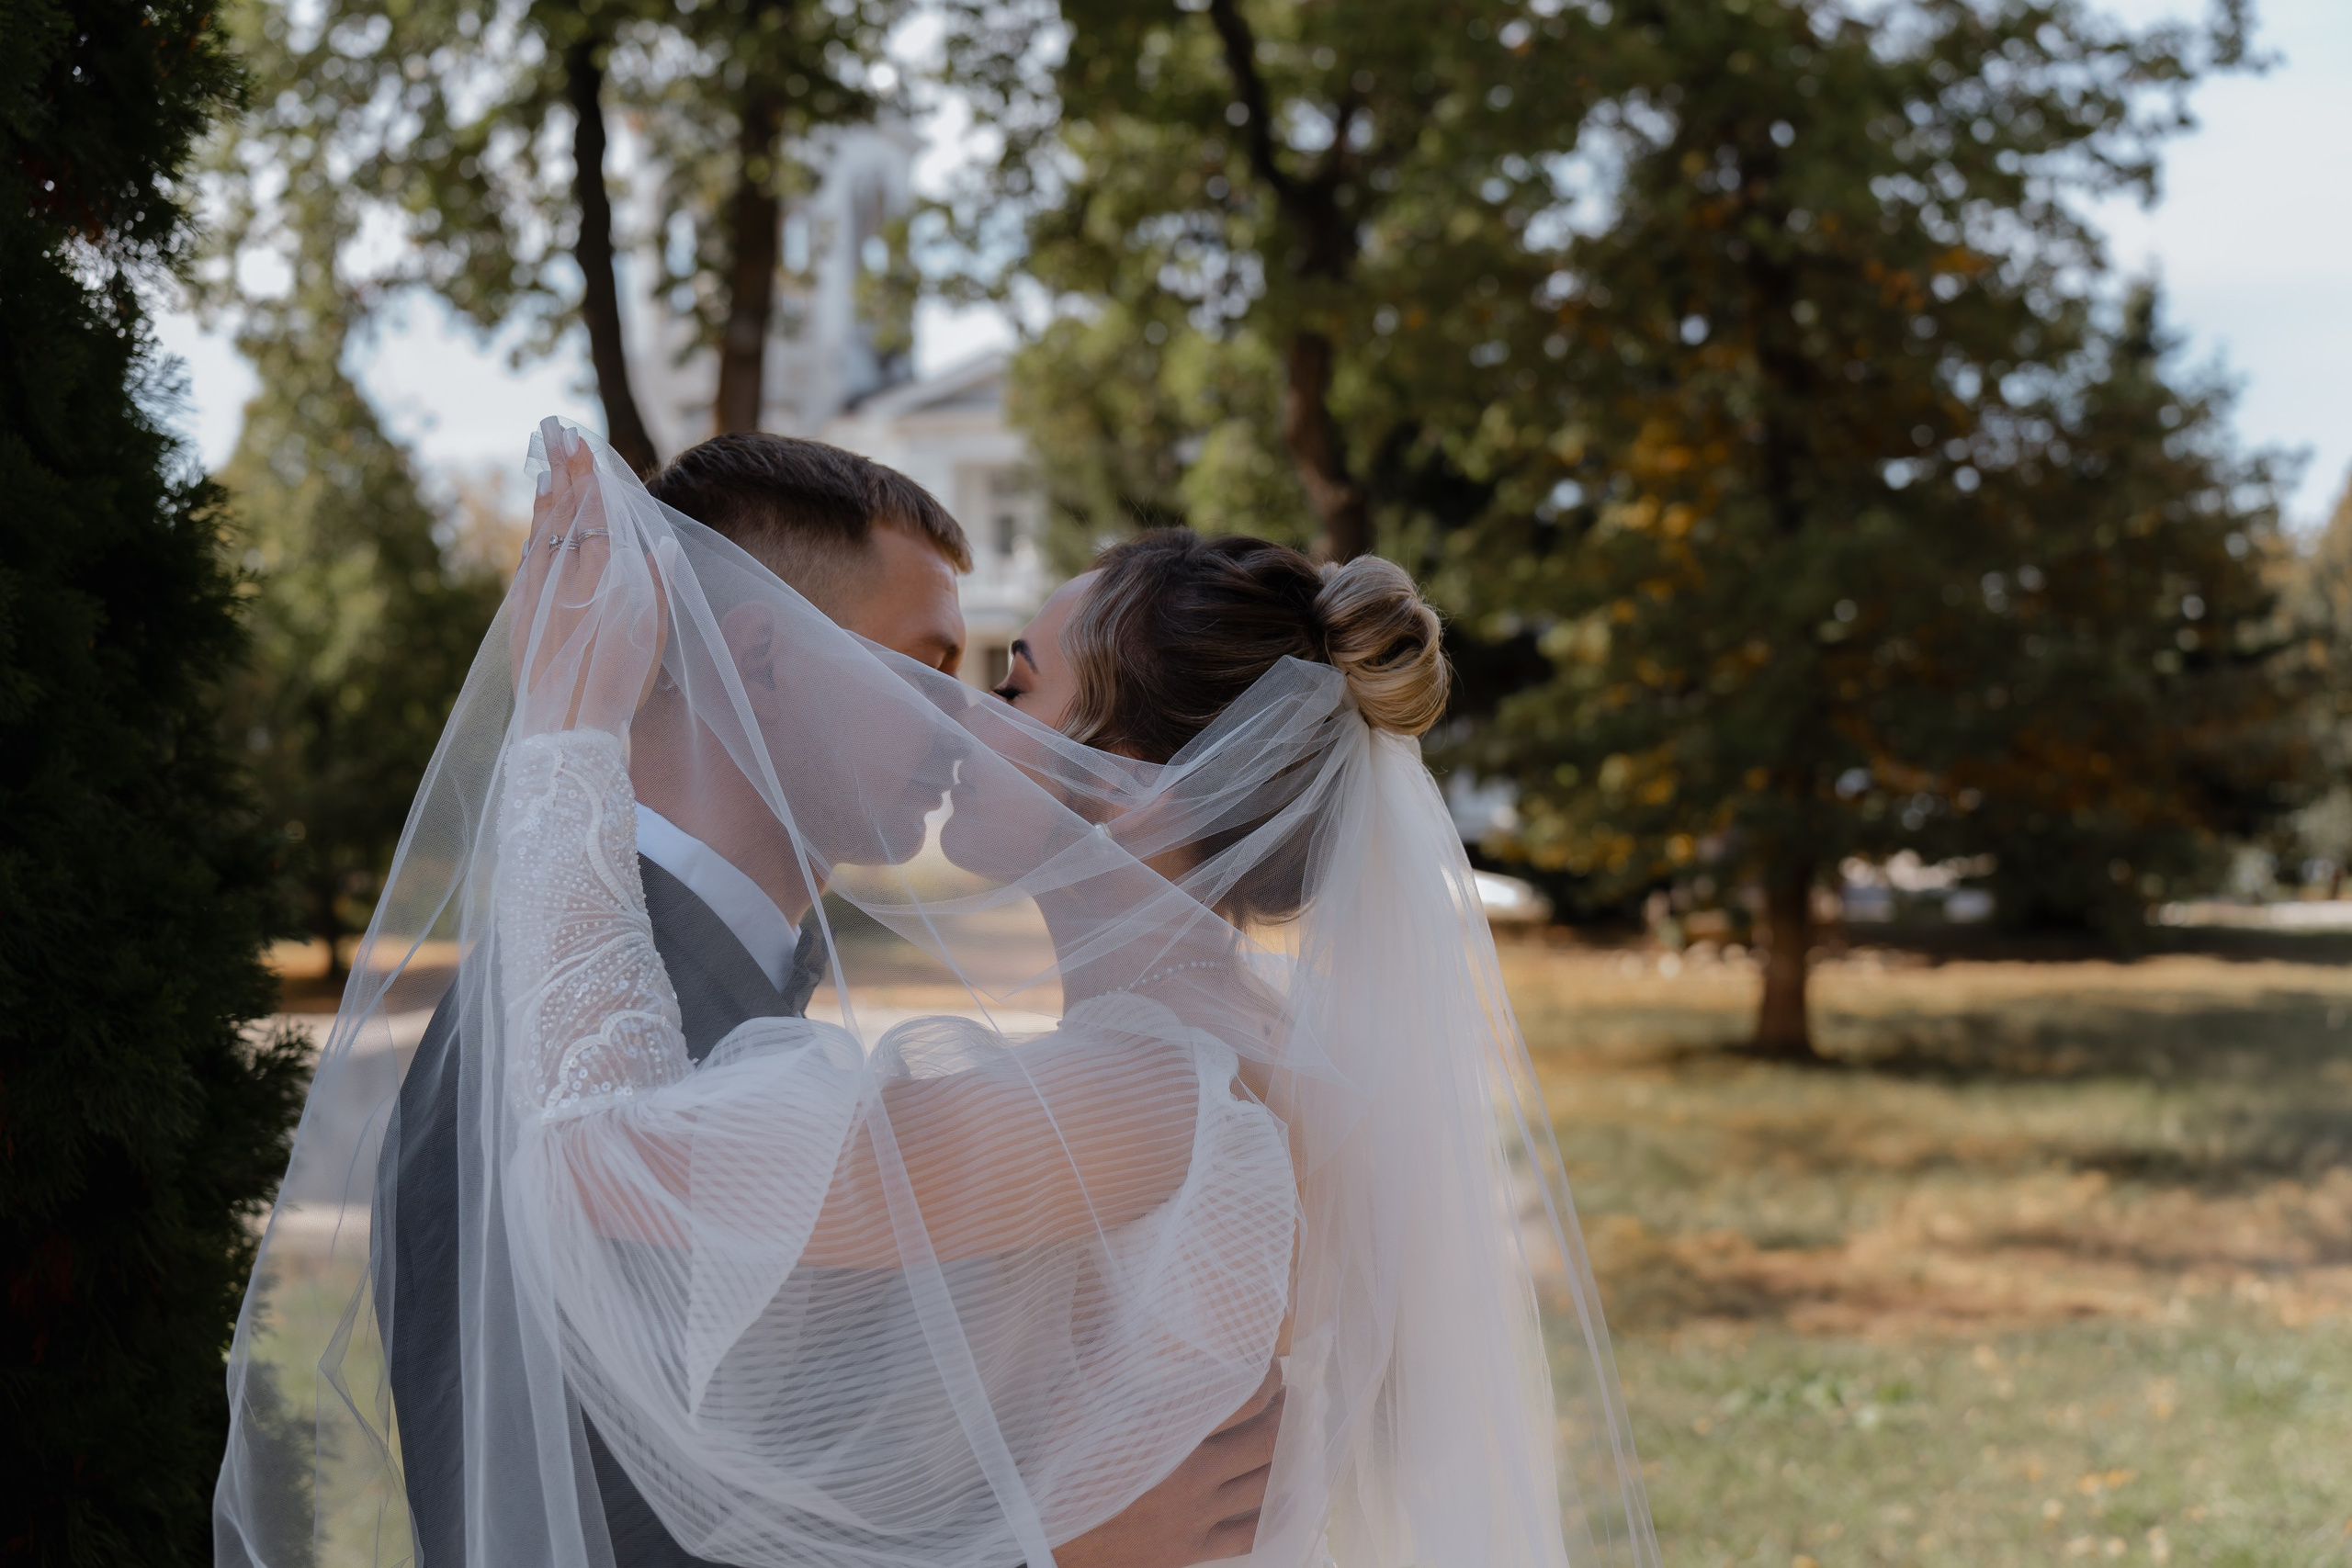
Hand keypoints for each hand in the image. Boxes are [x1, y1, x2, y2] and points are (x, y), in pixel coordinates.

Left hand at [509, 419, 666, 736]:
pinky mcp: (522, 618)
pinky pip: (528, 565)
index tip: (577, 438)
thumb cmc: (620, 686)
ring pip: (541, 534)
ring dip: (544, 497)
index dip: (586, 473)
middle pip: (564, 512)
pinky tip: (534, 527)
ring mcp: (539, 595)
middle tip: (552, 429)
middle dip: (561, 469)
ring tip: (545, 465)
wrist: (570, 730)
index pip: (594, 511)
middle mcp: (566, 578)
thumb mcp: (650, 636)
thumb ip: (654, 586)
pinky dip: (533, 537)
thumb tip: (660, 545)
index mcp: (602, 577)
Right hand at [1052, 1362, 1283, 1567]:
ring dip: (1286, 1456)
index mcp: (1167, 1428)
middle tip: (1287, 1398)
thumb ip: (1121, 1363)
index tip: (1269, 1365)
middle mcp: (1190, 1473)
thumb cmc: (1050, 1458)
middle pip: (1268, 1440)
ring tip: (1287, 1436)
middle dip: (1286, 1414)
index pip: (1249, 1395)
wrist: (1032, 1528)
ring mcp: (1194, 1516)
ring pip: (1266, 1485)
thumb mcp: (1082, 1400)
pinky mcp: (1189, 1550)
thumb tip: (1146, 1317)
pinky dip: (1276, 1512)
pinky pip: (1250, 1533)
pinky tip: (1285, 1497)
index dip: (1270, 1376)